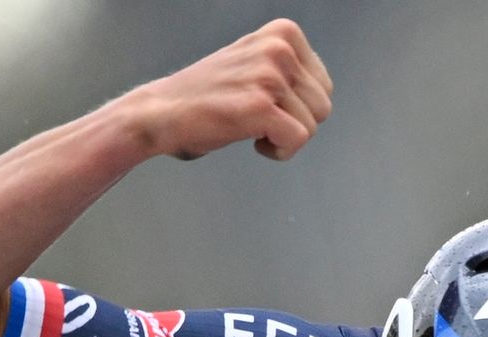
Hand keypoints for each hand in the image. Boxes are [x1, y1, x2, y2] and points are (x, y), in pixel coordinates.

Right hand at [133, 19, 333, 162]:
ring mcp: (269, 76)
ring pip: (311, 127)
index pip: (323, 86)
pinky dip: (279, 152)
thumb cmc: (208, 94)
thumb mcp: (256, 62)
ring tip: (252, 127)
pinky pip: (297, 140)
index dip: (300, 107)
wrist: (163, 111)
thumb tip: (322, 93)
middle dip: (295, 123)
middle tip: (259, 119)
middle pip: (322, 108)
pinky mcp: (261, 106)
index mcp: (283, 33)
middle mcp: (279, 48)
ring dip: (283, 138)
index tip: (269, 105)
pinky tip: (254, 142)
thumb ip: (290, 68)